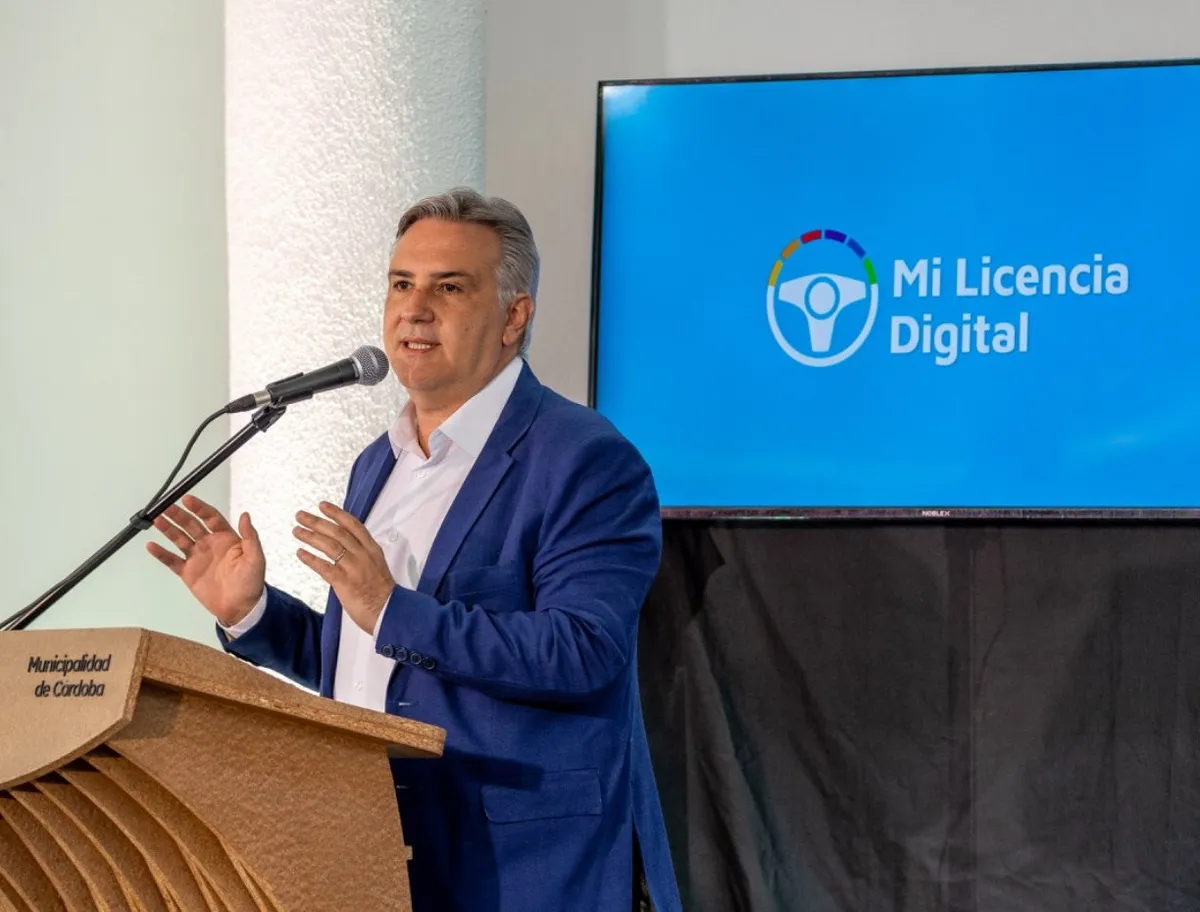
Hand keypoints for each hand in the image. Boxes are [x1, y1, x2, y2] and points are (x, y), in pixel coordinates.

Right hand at [146, 494, 265, 626]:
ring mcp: (197, 557)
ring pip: (179, 539)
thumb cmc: (251, 582)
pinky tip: (151, 545)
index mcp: (226, 538)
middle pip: (191, 525)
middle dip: (179, 515)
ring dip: (168, 529)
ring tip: (156, 519)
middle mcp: (209, 544)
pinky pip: (172, 560)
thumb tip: (245, 515)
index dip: (199, 508)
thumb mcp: (255, 558)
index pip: (210, 517)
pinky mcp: (188, 572)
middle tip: (166, 506)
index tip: (188, 500)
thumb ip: (250, 536)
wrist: (240, 608)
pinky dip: (161, 553)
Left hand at [293, 501, 394, 633]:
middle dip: (317, 522)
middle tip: (301, 515)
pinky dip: (311, 559)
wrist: (388, 612)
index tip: (322, 506)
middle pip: (338, 532)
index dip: (337, 514)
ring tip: (296, 531)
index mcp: (372, 550)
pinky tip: (300, 553)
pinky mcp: (344, 582)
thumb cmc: (382, 593)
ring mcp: (354, 568)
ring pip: (330, 546)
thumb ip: (362, 555)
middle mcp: (363, 555)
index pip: (353, 525)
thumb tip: (346, 548)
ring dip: (310, 536)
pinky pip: (324, 567)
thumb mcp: (377, 566)